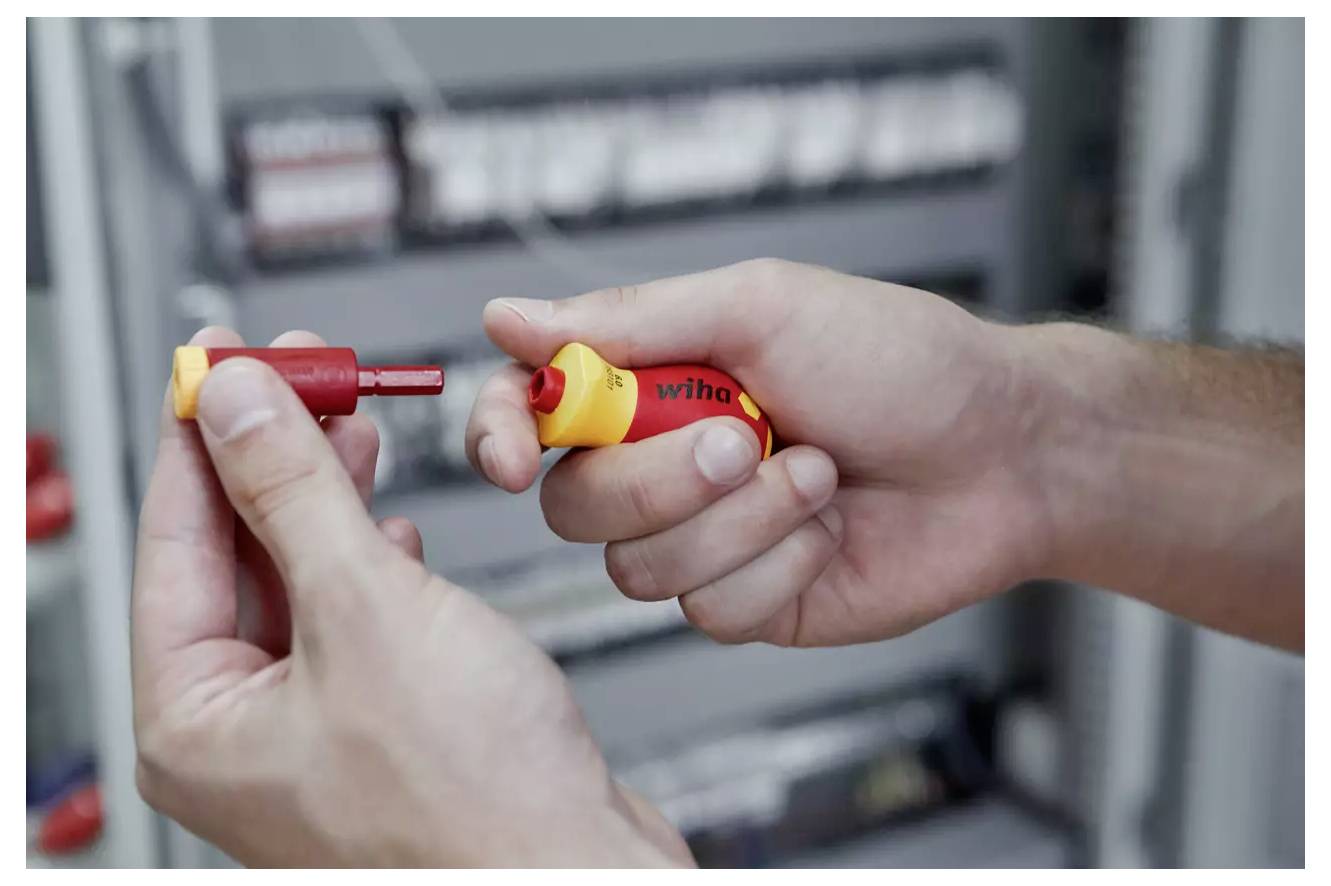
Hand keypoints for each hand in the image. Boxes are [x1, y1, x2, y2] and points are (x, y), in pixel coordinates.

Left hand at [131, 327, 690, 866]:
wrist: (575, 876)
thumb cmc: (472, 802)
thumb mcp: (365, 610)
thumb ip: (293, 495)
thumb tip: (236, 405)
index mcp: (195, 722)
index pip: (173, 538)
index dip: (205, 432)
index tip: (226, 356)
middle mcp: (243, 732)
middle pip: (233, 552)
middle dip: (271, 453)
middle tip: (300, 368)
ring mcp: (314, 730)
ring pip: (297, 578)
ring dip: (322, 495)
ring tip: (348, 421)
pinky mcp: (382, 724)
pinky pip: (349, 617)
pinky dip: (366, 558)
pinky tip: (389, 527)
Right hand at [466, 259, 1047, 645]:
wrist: (1003, 453)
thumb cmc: (897, 360)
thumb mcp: (763, 306)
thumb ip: (631, 320)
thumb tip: (505, 319)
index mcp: (655, 384)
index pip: (532, 412)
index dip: (498, 433)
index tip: (508, 456)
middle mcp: (665, 466)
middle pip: (574, 505)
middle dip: (658, 479)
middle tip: (745, 435)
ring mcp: (705, 541)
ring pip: (639, 567)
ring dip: (738, 519)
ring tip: (819, 472)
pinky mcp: (749, 603)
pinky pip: (710, 611)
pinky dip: (777, 565)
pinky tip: (830, 529)